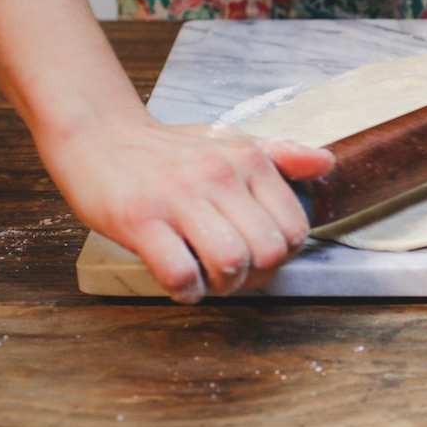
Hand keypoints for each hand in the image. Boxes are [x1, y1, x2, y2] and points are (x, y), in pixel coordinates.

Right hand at [41, 118, 333, 302]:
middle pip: (268, 251)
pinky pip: (180, 274)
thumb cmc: (169, 149)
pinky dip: (185, 290)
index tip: (259, 255)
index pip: (294, 227)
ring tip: (207, 277)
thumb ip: (281, 155)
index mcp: (247, 160)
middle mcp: (219, 176)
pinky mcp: (139, 220)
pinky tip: (179, 281)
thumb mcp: (230, 142)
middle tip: (234, 273)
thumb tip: (326, 164)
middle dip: (255, 275)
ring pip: (230, 263)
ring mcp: (178, 198)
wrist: (99, 135)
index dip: (283, 254)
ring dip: (222, 286)